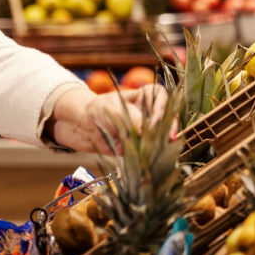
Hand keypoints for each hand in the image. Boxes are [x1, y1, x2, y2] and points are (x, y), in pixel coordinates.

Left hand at [49, 84, 172, 152]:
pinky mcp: (142, 145)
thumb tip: (147, 131)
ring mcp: (147, 130)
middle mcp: (149, 113)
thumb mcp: (113, 108)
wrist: (84, 127)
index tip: (156, 119)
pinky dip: (154, 153)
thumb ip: (131, 117)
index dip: (162, 107)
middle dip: (170, 127)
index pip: (161, 96)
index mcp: (143, 97)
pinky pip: (153, 149)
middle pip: (168, 117)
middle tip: (169, 138)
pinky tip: (153, 158)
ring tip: (162, 148)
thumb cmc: (98, 110)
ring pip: (163, 135)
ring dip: (164, 142)